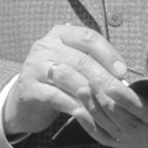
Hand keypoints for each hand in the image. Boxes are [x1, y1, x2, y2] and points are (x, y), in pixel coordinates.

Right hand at [5, 24, 137, 141]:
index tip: (123, 71)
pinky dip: (72, 104)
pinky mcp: (28, 88)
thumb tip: (123, 76)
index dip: (108, 53)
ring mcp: (34, 67)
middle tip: (120, 92)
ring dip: (90, 91)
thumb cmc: (57, 81)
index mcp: (60, 35)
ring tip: (106, 103)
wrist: (25, 102)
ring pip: (67, 76)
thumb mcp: (73, 65)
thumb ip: (93, 64)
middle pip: (80, 59)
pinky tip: (86, 112)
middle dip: (103, 77)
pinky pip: (54, 96)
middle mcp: (45, 46)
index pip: (88, 37)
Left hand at [61, 55, 147, 147]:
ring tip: (81, 89)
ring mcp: (144, 145)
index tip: (110, 85)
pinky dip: (91, 127)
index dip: (129, 102)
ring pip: (115, 133)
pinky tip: (77, 109)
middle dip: (107, 105)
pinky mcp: (132, 145)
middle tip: (89, 82)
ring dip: (96, 112)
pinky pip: (108, 139)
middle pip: (128, 125)